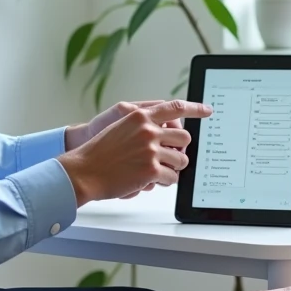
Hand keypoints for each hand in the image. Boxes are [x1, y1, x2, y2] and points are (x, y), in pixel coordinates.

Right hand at [57, 100, 211, 203]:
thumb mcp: (120, 128)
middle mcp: (148, 130)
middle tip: (170, 158)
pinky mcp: (150, 170)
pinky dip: (165, 182)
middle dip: (180, 150)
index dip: (195, 108)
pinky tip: (151, 181)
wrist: (83, 170)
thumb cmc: (99, 153)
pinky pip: (172, 178)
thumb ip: (143, 127)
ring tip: (158, 172)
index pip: (175, 108)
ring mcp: (150, 150)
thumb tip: (166, 135)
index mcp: (140, 116)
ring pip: (181, 160)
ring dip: (173, 168)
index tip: (207, 110)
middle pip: (184, 139)